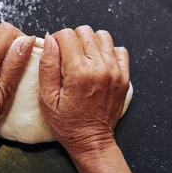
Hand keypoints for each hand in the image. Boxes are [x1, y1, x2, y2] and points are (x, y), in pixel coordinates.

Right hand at [38, 26, 129, 157]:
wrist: (92, 140)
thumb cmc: (67, 123)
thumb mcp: (47, 98)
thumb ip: (47, 66)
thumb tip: (49, 40)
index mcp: (79, 72)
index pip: (67, 35)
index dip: (57, 39)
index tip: (54, 51)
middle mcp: (100, 68)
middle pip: (85, 32)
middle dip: (73, 39)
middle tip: (67, 55)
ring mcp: (115, 71)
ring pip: (103, 36)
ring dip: (90, 42)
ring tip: (83, 57)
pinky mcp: (124, 77)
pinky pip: (119, 50)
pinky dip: (108, 51)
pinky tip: (98, 63)